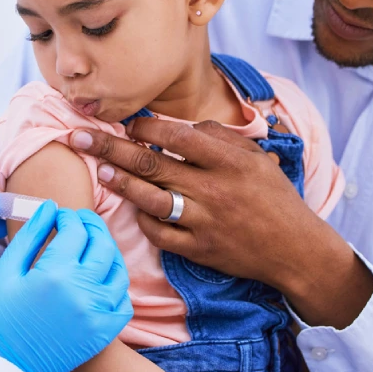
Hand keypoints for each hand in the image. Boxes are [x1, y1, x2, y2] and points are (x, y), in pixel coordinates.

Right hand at [0, 202, 132, 371]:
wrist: (7, 367)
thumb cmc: (0, 317)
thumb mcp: (6, 271)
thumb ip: (30, 235)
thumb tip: (49, 208)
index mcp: (55, 274)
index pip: (76, 229)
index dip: (69, 216)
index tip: (60, 216)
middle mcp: (82, 291)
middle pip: (102, 243)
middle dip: (91, 225)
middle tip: (79, 221)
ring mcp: (98, 313)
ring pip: (118, 269)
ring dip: (107, 251)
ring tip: (91, 245)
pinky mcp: (105, 332)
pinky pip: (123, 300)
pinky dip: (115, 284)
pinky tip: (100, 277)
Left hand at [71, 118, 372, 328]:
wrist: (294, 249)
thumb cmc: (273, 196)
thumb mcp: (255, 157)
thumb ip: (218, 137)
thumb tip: (178, 125)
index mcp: (228, 161)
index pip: (175, 136)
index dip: (144, 126)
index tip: (128, 122)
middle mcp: (213, 189)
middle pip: (151, 164)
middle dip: (109, 148)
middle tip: (78, 136)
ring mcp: (204, 221)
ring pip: (149, 199)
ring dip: (120, 183)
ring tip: (100, 170)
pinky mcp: (198, 249)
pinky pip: (160, 233)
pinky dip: (144, 218)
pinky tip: (132, 206)